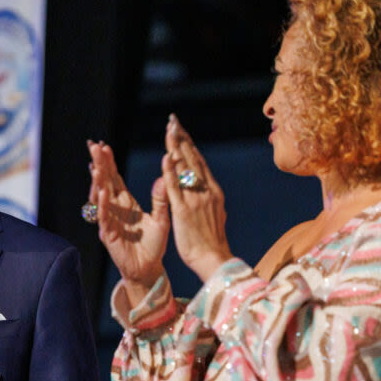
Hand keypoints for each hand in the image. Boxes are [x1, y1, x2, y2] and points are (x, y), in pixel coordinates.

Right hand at [87, 140, 169, 303]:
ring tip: (96, 166)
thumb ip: (161, 199)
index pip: (115, 178)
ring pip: (100, 197)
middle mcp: (114, 209)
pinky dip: (103, 204)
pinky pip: (104, 216)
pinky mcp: (108, 234)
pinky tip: (102, 191)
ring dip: (97, 181)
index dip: (108, 162)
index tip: (103, 145)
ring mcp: (108, 221)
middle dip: (98, 164)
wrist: (148, 268)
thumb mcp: (161, 218)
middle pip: (104, 182)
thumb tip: (164, 176)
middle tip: (93, 146)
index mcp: (126, 203)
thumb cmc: (153, 244)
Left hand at [163, 115, 231, 280]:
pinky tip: (165, 157)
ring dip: (176, 147)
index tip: (180, 129)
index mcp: (213, 191)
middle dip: (182, 138)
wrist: (214, 260)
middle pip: (192, 158)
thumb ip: (207, 198)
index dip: (189, 144)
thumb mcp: (213, 214)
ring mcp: (196, 200)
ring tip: (169, 129)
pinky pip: (175, 188)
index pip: (198, 162)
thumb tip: (204, 188)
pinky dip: (170, 171)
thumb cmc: (211, 242)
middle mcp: (206, 191)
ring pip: (185, 168)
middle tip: (173, 120)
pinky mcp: (184, 211)